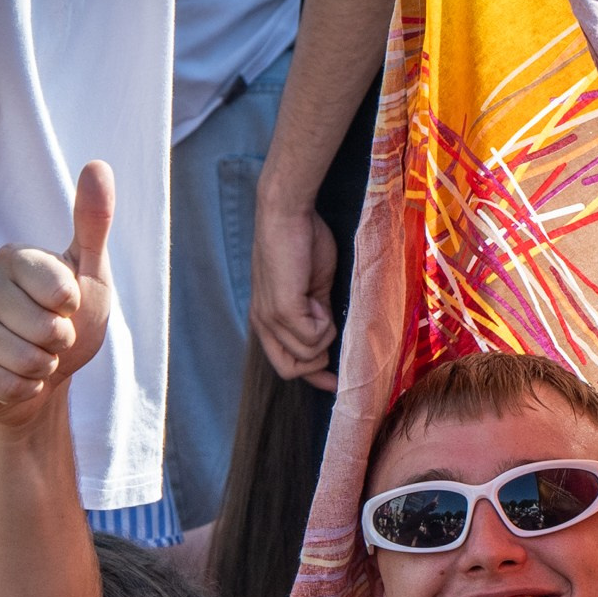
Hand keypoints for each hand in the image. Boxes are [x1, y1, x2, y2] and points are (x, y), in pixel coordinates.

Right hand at [0, 161, 114, 427]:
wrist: (45, 376)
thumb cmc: (71, 320)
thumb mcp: (92, 274)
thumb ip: (93, 223)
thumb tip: (98, 165)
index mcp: (12, 257)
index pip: (58, 289)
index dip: (74, 308)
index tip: (69, 306)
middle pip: (42, 329)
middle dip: (62, 344)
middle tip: (54, 338)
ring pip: (23, 361)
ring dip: (44, 369)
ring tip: (37, 358)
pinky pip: (4, 386)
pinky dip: (23, 390)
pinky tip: (18, 379)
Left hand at [249, 191, 339, 391]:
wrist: (288, 213)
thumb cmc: (303, 242)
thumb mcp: (312, 289)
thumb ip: (317, 317)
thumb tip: (330, 342)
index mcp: (266, 319)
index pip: (284, 365)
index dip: (311, 377)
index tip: (334, 382)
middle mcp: (263, 323)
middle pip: (290, 371)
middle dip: (317, 357)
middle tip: (328, 324)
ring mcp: (270, 319)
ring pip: (308, 356)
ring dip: (325, 333)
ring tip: (321, 300)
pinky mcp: (282, 310)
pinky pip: (313, 338)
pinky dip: (325, 323)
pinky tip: (318, 296)